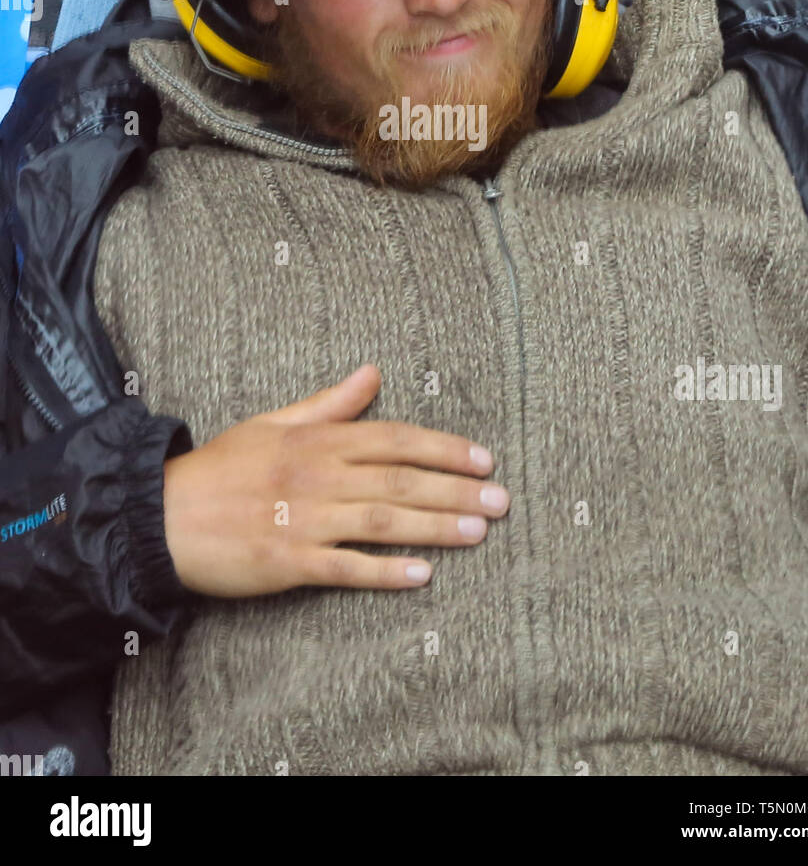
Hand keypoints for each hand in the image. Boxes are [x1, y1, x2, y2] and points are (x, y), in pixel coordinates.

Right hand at [162, 364, 509, 597]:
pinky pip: (345, 568)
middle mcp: (317, 476)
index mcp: (318, 440)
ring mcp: (304, 520)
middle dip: (455, 491)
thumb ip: (330, 404)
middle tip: (501, 502)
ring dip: (434, 528)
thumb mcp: (275, 422)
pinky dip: (384, 572)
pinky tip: (421, 576)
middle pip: (399, 482)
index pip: (394, 439)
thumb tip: (373, 372)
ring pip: (382, 522)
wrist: (163, 515)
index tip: (484, 460)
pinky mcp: (288, 562)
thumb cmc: (222, 468)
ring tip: (478, 533)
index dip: (443, 449)